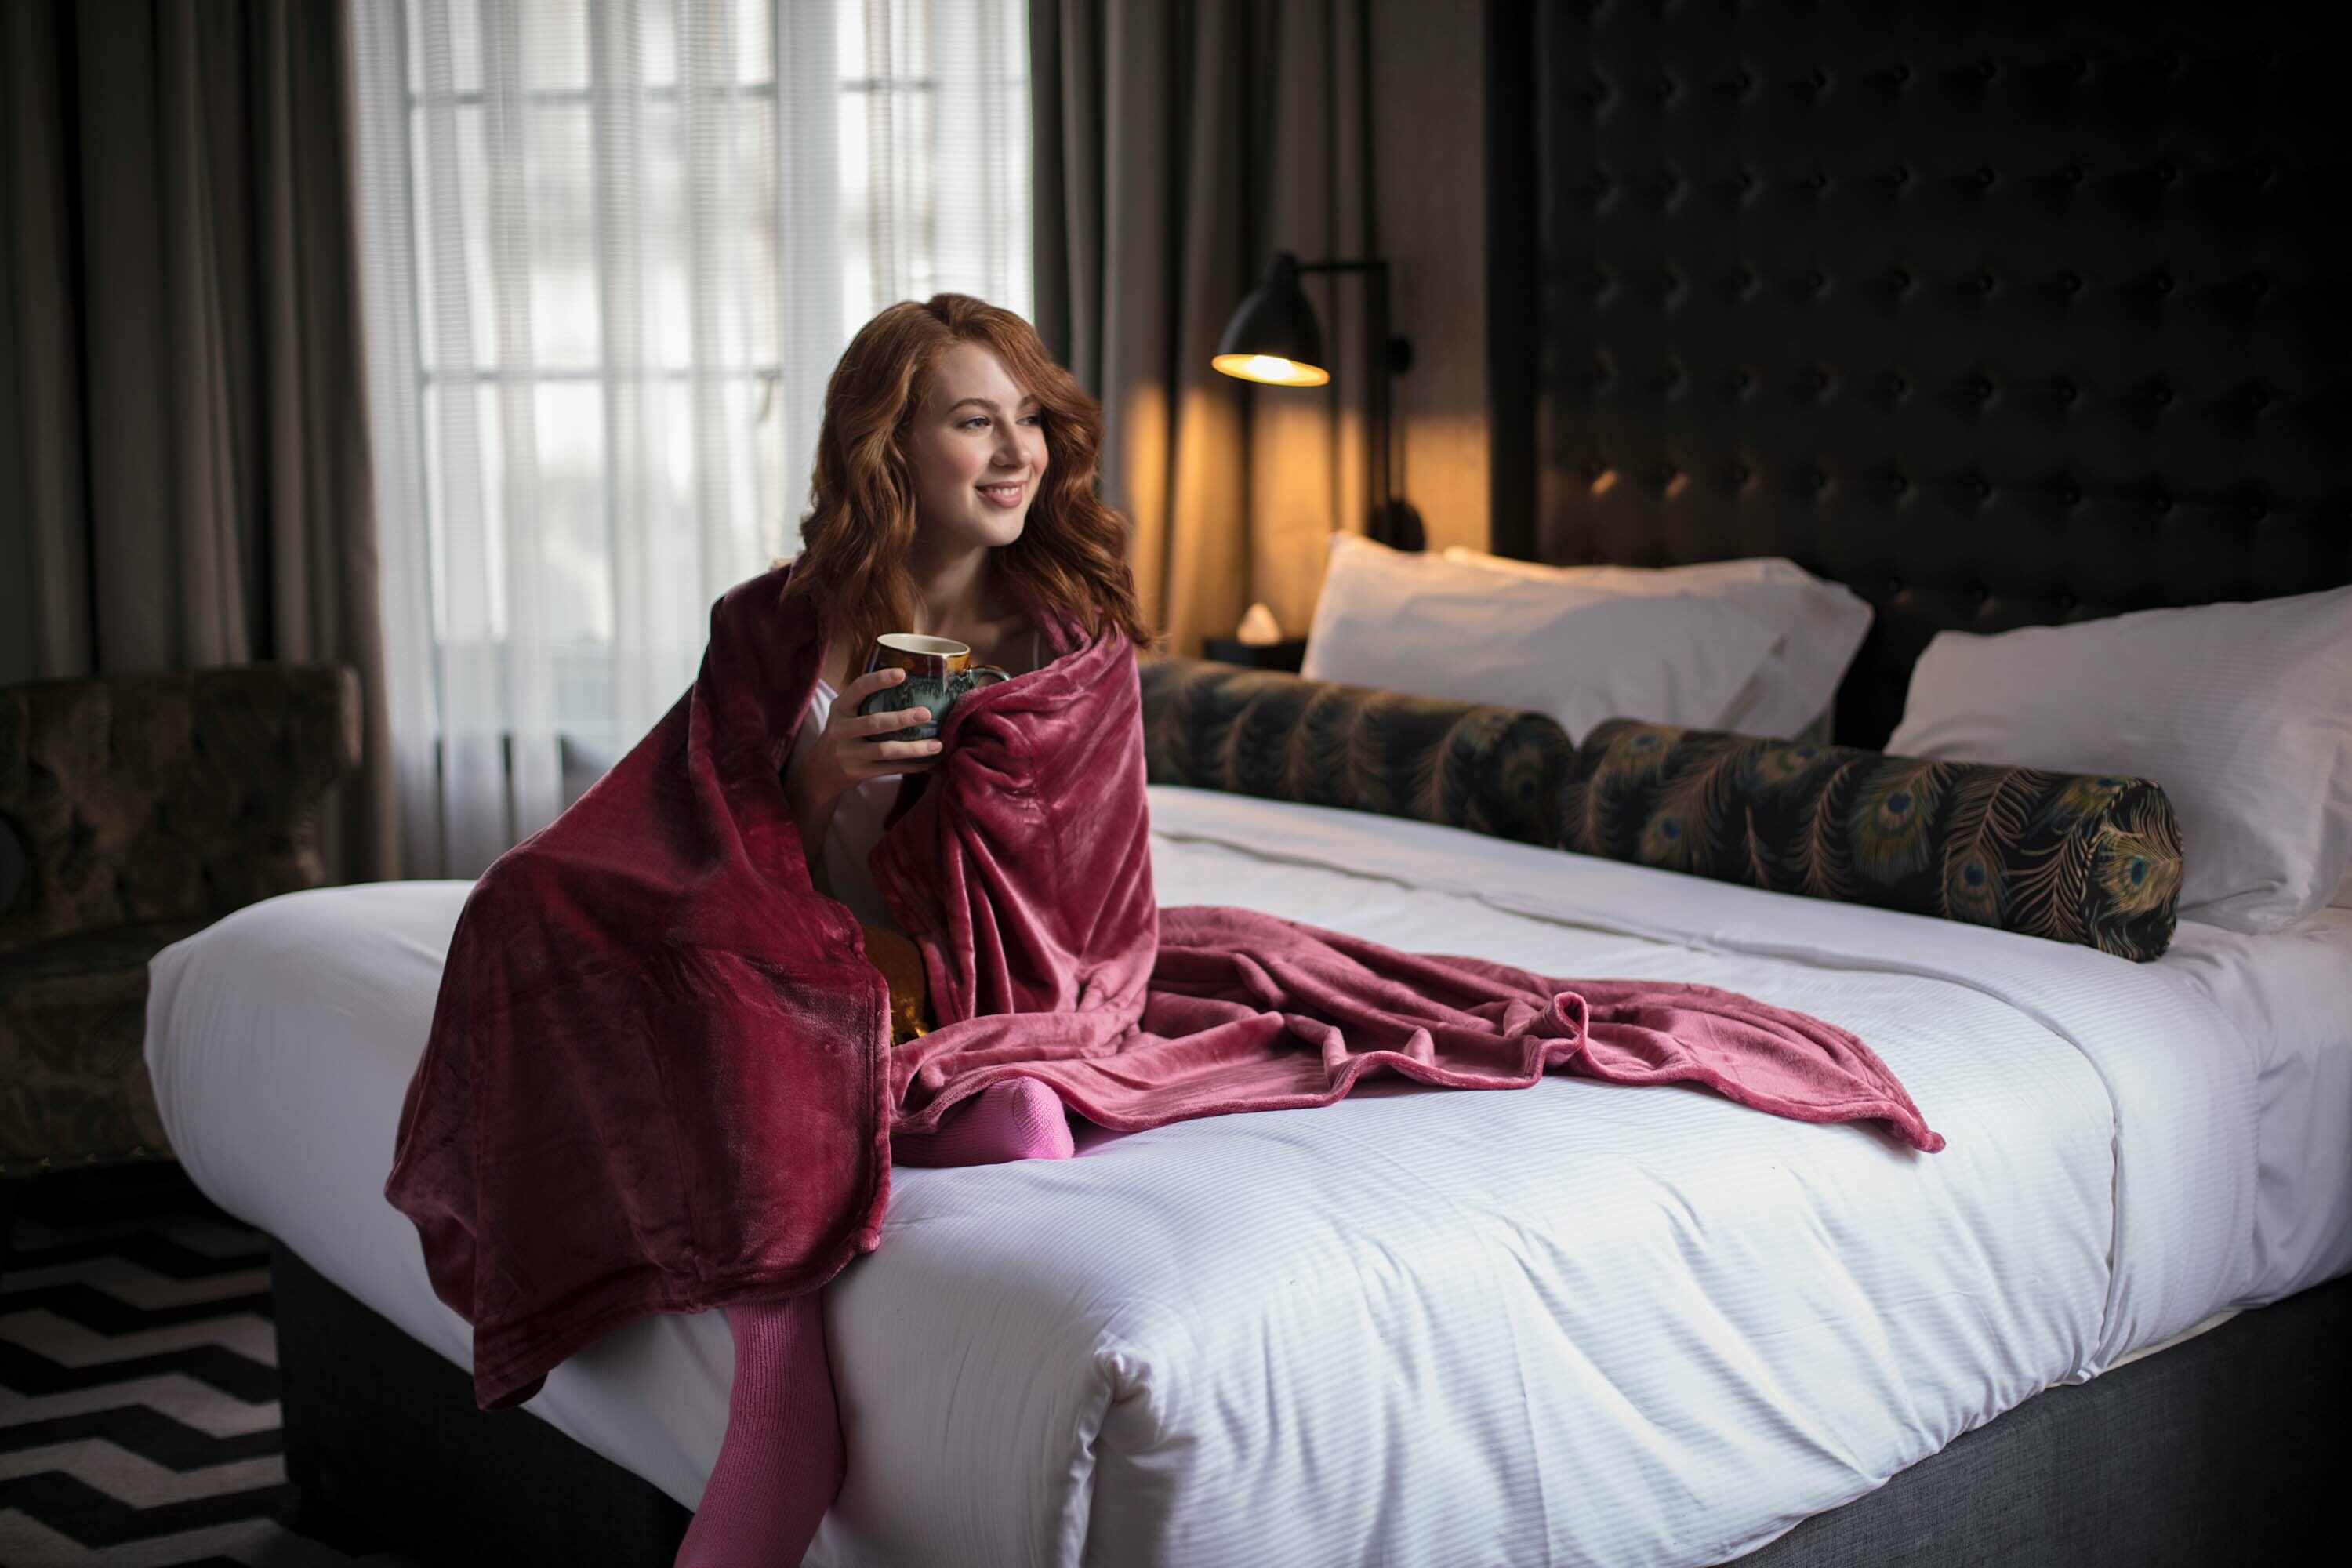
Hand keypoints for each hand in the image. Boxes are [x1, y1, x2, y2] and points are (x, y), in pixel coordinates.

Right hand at [788, 667, 943, 816]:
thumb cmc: (842, 733)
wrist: (820, 770)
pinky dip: (911, 766)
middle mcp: (842, 730)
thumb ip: (866, 699)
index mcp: (840, 708)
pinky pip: (890, 769)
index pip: (858, 689)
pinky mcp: (859, 773)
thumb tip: (909, 680)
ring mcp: (849, 754)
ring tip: (937, 744)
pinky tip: (929, 762)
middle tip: (926, 713)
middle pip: (874, 723)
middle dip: (901, 718)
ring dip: (914, 748)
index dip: (879, 680)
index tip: (902, 673)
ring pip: (885, 750)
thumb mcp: (844, 713)